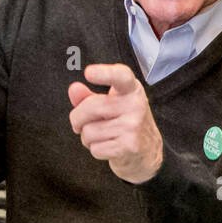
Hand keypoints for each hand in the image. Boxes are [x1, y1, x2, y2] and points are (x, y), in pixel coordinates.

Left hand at [67, 63, 162, 183]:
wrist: (147, 150)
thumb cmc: (124, 122)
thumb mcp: (109, 104)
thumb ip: (87, 96)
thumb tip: (74, 89)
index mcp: (130, 89)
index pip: (119, 76)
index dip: (104, 73)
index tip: (89, 72)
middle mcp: (135, 104)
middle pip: (89, 107)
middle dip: (78, 119)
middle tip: (84, 123)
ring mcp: (134, 125)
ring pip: (88, 132)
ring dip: (87, 138)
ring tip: (103, 136)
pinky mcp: (130, 146)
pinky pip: (95, 149)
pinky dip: (96, 150)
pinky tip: (109, 146)